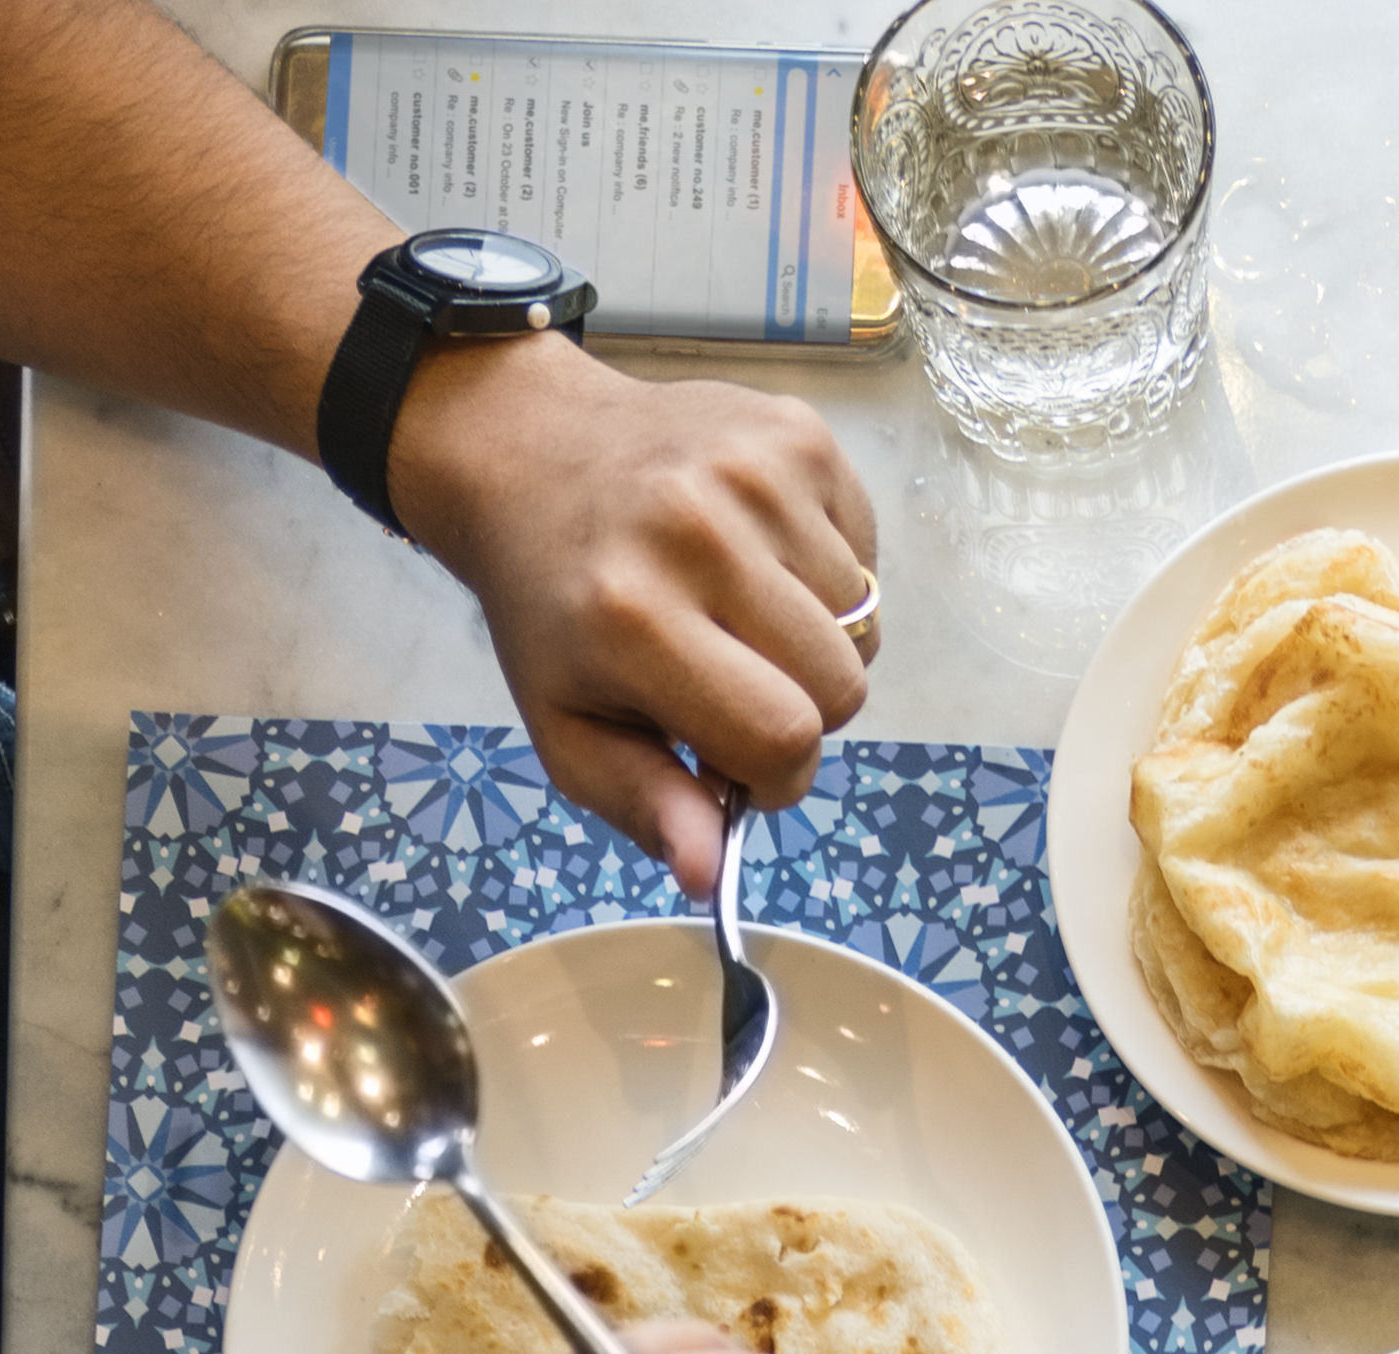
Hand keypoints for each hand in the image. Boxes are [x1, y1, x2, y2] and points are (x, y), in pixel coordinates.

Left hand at [388, 338, 879, 883]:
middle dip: (802, 709)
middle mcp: (699, 531)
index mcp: (636, 617)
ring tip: (740, 610)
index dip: (776, 774)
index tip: (736, 758)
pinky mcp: (797, 432)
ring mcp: (755, 470)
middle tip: (735, 680)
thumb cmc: (556, 610)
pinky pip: (863, 552)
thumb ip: (644, 805)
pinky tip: (757, 555)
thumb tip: (711, 876)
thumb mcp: (570, 730)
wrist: (535, 455)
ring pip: (863, 621)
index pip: (785, 738)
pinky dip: (824, 574)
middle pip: (841, 686)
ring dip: (814, 639)